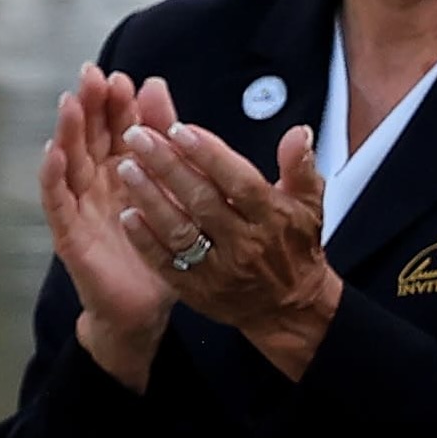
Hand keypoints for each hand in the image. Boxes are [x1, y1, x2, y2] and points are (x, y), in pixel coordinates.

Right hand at [36, 67, 182, 389]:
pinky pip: (57, 201)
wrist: (144, 308)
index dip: (116, 102)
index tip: (120, 76)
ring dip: (67, 132)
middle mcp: (97, 183)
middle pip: (89, 137)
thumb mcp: (168, 188)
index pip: (117, 127)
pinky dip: (52, 176)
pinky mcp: (69, 234)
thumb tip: (156, 83)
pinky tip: (52, 153)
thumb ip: (162, 137)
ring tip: (70, 103)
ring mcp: (80, 207)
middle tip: (90, 74)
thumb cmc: (156, 248)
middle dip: (89, 105)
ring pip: (69, 163)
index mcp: (123, 170)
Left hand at [112, 113, 340, 379]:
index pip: (238, 181)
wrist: (289, 308)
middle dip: (167, 165)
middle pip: (202, 200)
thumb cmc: (294, 247)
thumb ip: (300, 166)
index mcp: (271, 217)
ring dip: (150, 198)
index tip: (179, 129)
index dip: (208, 154)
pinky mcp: (198, 290)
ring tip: (126, 167)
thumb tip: (297, 133)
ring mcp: (219, 270)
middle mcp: (244, 243)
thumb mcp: (309, 204)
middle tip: (138, 136)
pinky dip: (145, 241)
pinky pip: (166, 264)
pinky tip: (127, 215)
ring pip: (179, 230)